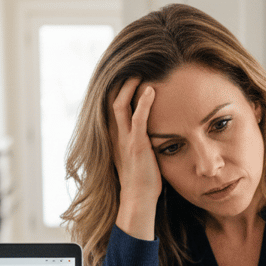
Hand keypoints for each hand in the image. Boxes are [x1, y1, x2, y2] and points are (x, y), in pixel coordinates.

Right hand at [109, 77, 162, 240]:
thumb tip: (154, 131)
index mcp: (115, 136)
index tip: (127, 75)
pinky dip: (143, 102)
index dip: (117, 89)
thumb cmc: (142, 181)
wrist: (138, 200)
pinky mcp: (136, 145)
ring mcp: (125, 140)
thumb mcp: (139, 156)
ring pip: (120, 104)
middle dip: (121, 81)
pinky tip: (151, 90)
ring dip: (130, 86)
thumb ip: (141, 141)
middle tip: (133, 66)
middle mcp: (116, 135)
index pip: (111, 105)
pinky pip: (137, 118)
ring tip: (140, 71)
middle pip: (111, 99)